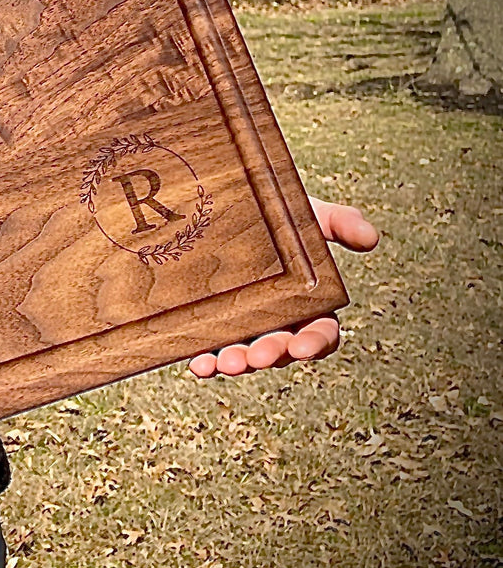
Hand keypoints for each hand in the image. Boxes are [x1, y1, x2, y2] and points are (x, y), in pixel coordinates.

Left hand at [189, 197, 378, 378]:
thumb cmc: (283, 214)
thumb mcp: (313, 214)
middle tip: (256, 356)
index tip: (302, 347)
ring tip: (224, 363)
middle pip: (280, 349)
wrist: (237, 203)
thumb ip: (343, 222)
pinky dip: (206, 361)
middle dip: (270, 355)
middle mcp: (278, 321)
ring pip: (245, 354)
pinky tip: (197, 364)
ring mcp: (244, 325)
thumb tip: (370, 237)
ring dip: (237, 363)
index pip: (320, 332)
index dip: (315, 343)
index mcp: (309, 304)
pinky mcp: (212, 323)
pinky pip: (210, 349)